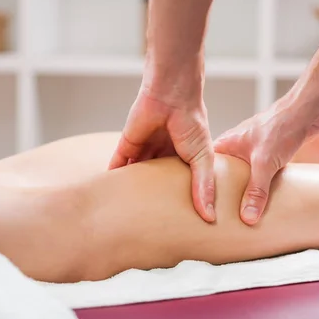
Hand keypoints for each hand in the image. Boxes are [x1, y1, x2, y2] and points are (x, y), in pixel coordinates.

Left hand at [109, 89, 215, 222]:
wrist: (171, 95)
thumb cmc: (191, 121)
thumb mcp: (202, 158)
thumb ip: (203, 186)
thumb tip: (209, 217)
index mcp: (181, 158)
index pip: (177, 184)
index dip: (177, 200)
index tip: (178, 222)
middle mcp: (161, 155)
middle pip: (153, 182)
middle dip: (151, 199)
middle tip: (149, 223)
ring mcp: (143, 149)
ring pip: (135, 174)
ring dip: (130, 190)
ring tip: (126, 214)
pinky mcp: (127, 144)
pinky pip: (117, 164)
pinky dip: (113, 177)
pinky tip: (109, 195)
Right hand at [214, 104, 315, 225]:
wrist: (307, 112)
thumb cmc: (281, 127)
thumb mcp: (264, 163)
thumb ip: (256, 190)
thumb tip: (247, 216)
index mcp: (226, 144)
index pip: (207, 169)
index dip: (203, 186)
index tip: (202, 205)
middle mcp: (236, 147)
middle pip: (225, 175)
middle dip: (224, 193)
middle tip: (220, 214)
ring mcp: (253, 150)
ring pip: (243, 176)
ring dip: (244, 190)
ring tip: (240, 211)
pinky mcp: (268, 153)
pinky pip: (259, 174)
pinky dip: (260, 185)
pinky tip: (262, 197)